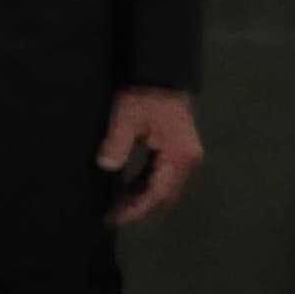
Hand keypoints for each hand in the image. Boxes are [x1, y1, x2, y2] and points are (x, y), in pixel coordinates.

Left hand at [100, 86, 203, 225]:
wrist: (160, 74)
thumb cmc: (143, 94)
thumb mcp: (126, 117)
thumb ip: (116, 143)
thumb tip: (106, 167)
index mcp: (179, 157)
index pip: (157, 195)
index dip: (135, 210)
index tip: (113, 219)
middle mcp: (188, 162)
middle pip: (164, 197)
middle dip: (139, 210)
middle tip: (110, 218)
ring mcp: (185, 157)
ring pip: (164, 189)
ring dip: (141, 200)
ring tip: (114, 208)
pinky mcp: (178, 151)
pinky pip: (162, 177)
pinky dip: (145, 186)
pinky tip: (126, 191)